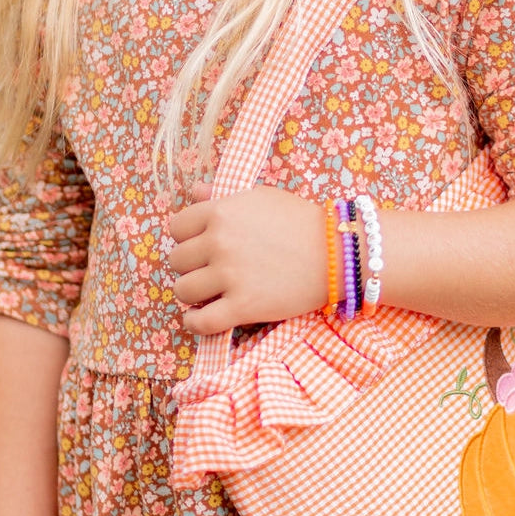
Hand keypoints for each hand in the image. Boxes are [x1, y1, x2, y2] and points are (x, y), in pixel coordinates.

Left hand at [168, 183, 326, 334]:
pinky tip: (198, 318)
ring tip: (207, 293)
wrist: (337, 252)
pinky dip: (194, 323)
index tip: (199, 246)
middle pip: (177, 260)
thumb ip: (223, 197)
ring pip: (183, 290)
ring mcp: (230, 275)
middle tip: (208, 270)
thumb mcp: (260, 197)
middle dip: (190, 266)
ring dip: (192, 294)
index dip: (186, 238)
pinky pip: (201, 321)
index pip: (177, 228)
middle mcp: (219, 242)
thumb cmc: (300, 220)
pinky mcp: (244, 306)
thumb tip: (194, 193)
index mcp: (220, 212)